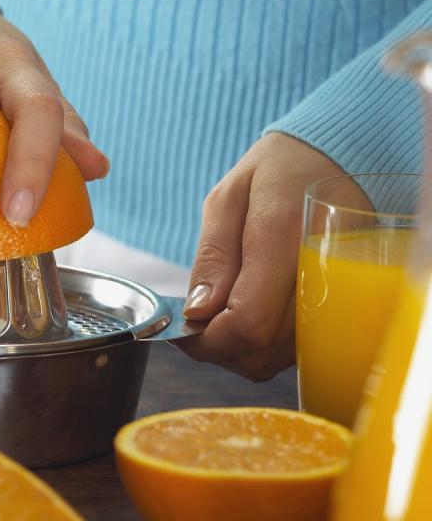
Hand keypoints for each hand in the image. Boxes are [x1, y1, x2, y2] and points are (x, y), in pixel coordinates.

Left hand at [177, 132, 358, 380]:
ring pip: (275, 360)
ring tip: (220, 313)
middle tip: (195, 319)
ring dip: (237, 350)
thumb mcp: (229, 199)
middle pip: (260, 351)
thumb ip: (214, 256)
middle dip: (216, 347)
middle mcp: (318, 276)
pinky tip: (248, 314)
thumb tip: (197, 311)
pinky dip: (263, 346)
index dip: (207, 339)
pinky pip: (294, 350)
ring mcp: (335, 298)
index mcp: (284, 237)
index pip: (247, 322)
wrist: (339, 161)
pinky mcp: (339, 310)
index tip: (181, 327)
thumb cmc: (276, 173)